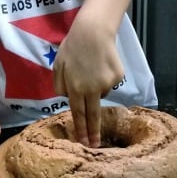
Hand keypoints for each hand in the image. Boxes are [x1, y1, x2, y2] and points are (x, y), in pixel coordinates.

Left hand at [53, 12, 123, 146]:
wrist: (93, 32)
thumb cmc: (72, 47)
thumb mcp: (58, 67)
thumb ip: (61, 86)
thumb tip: (68, 97)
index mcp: (75, 89)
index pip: (78, 114)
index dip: (81, 130)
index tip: (84, 144)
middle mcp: (92, 89)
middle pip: (93, 115)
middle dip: (93, 132)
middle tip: (95, 145)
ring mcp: (107, 83)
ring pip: (101, 92)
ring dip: (96, 87)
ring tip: (92, 68)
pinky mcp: (118, 76)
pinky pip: (110, 82)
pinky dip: (106, 77)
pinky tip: (102, 63)